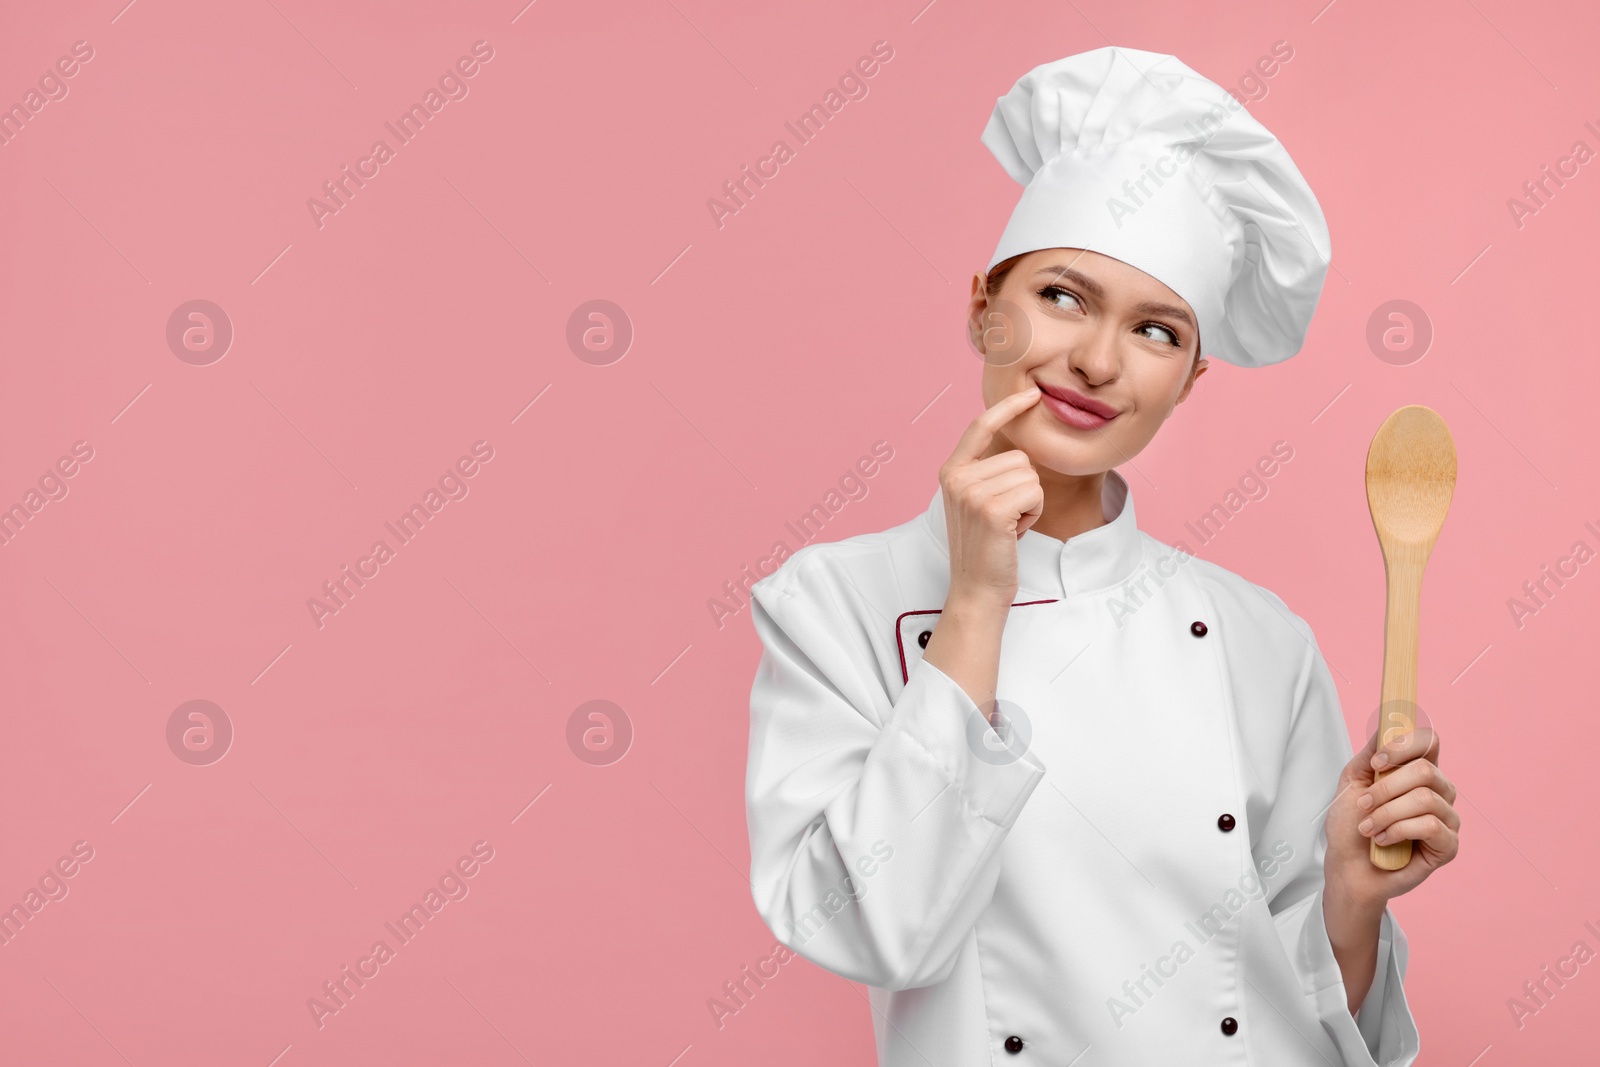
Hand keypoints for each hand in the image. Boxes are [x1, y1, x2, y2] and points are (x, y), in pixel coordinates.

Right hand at [937, 386, 1043, 606]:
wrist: (977, 589)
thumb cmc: (986, 548)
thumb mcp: (978, 502)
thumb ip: (987, 472)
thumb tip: (1017, 447)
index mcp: (951, 471)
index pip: (980, 427)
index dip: (1007, 408)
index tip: (1031, 394)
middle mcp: (957, 477)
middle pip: (1019, 456)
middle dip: (1025, 487)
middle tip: (1006, 518)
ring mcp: (971, 492)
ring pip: (1030, 474)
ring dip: (1030, 502)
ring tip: (1009, 526)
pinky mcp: (991, 509)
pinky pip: (1034, 492)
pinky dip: (1033, 514)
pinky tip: (1015, 533)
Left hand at [1323, 723, 1459, 911]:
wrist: (1347, 866)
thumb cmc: (1351, 825)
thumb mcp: (1352, 782)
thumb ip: (1370, 755)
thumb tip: (1386, 726)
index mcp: (1418, 772)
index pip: (1430, 741)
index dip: (1405, 744)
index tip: (1377, 762)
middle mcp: (1439, 792)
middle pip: (1425, 770)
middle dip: (1385, 788)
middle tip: (1364, 804)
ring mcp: (1447, 819)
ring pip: (1425, 799)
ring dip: (1386, 813)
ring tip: (1369, 827)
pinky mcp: (1448, 846)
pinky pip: (1431, 826)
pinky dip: (1398, 831)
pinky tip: (1384, 840)